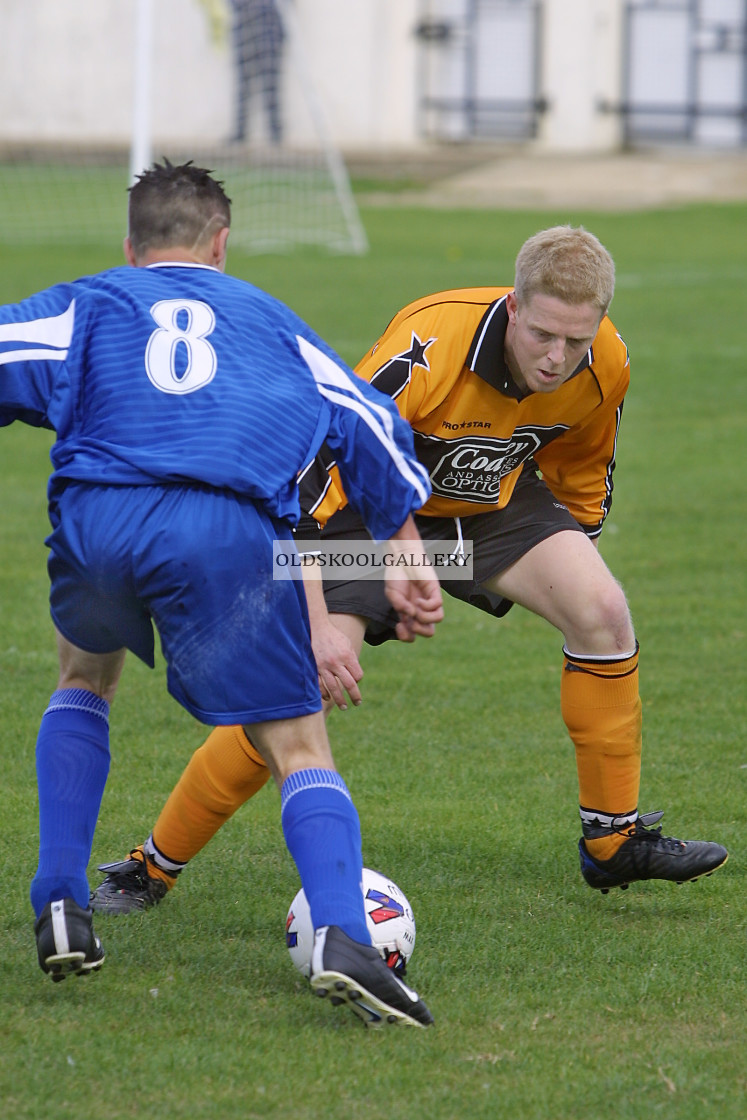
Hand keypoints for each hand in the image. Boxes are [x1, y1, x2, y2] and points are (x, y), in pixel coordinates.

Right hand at [313, 618, 363, 709]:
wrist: (315, 627)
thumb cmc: (333, 636)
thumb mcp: (347, 644)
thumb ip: (352, 659)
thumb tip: (356, 676)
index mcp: (347, 655)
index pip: (358, 675)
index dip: (359, 680)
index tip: (356, 681)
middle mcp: (336, 662)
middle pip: (349, 684)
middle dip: (355, 696)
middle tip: (357, 703)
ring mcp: (324, 666)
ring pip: (333, 688)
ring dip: (340, 700)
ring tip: (344, 707)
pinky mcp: (314, 668)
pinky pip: (319, 685)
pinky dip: (323, 693)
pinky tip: (327, 698)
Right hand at [384, 517, 443, 642]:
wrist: (401, 558)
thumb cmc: (396, 576)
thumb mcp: (392, 594)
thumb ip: (400, 607)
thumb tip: (412, 615)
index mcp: (409, 614)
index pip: (412, 635)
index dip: (406, 637)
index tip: (398, 625)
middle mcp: (421, 610)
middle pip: (428, 632)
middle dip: (418, 630)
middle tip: (408, 619)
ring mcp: (429, 601)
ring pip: (437, 619)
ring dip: (424, 617)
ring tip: (414, 607)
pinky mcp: (435, 591)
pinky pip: (438, 606)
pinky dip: (427, 606)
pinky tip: (418, 600)